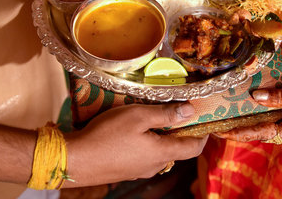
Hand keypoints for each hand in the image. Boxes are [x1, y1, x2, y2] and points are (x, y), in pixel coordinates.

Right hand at [64, 103, 207, 185]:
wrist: (75, 160)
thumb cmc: (107, 136)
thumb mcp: (138, 116)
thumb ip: (166, 114)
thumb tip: (190, 111)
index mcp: (162, 152)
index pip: (193, 147)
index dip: (203, 134)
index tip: (205, 119)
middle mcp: (154, 165)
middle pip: (176, 148)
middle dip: (180, 131)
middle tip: (178, 111)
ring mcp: (139, 170)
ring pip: (159, 152)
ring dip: (161, 135)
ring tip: (152, 116)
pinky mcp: (125, 170)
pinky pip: (144, 155)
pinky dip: (147, 142)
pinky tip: (133, 130)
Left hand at [215, 86, 281, 149]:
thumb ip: (281, 96)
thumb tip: (255, 96)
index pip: (258, 133)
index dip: (236, 131)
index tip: (216, 129)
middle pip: (261, 130)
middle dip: (241, 124)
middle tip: (218, 116)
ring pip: (270, 124)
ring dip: (253, 117)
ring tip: (231, 109)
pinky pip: (280, 120)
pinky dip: (268, 113)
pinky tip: (255, 103)